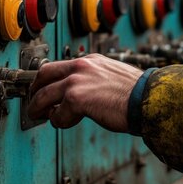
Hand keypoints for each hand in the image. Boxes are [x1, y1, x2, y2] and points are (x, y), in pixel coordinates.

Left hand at [28, 54, 143, 131]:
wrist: (148, 100)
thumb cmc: (137, 94)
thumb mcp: (113, 77)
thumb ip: (95, 80)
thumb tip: (86, 93)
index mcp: (91, 61)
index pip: (61, 66)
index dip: (49, 79)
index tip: (46, 88)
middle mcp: (81, 67)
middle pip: (44, 75)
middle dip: (35, 90)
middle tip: (34, 101)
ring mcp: (76, 81)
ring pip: (43, 95)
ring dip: (38, 108)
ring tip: (38, 116)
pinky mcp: (76, 98)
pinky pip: (57, 115)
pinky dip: (58, 122)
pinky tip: (66, 123)